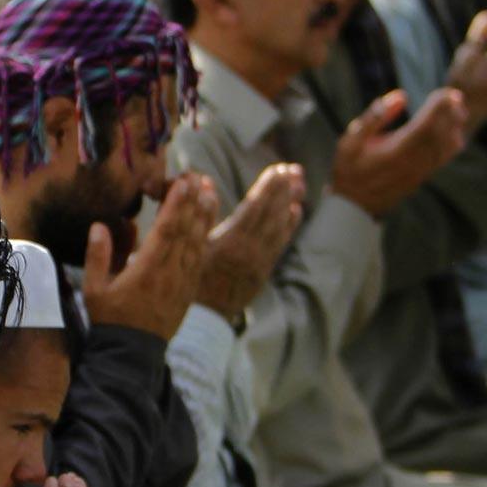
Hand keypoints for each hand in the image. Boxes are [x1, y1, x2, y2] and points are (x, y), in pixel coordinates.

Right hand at [80, 172, 218, 339]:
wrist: (133, 353)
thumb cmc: (111, 319)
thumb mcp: (95, 290)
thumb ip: (97, 256)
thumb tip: (99, 225)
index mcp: (147, 270)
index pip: (166, 231)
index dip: (176, 205)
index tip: (184, 182)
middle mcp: (170, 273)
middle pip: (186, 231)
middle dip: (193, 201)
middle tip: (198, 176)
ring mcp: (183, 281)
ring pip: (199, 242)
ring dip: (205, 215)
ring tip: (210, 190)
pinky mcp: (189, 289)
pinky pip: (201, 258)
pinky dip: (207, 236)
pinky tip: (208, 221)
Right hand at [195, 162, 304, 318]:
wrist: (200, 318)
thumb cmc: (188, 280)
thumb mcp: (187, 247)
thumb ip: (198, 214)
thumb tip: (205, 183)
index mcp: (229, 243)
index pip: (254, 208)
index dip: (267, 188)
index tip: (278, 169)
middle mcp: (248, 251)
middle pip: (271, 215)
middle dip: (283, 190)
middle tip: (293, 169)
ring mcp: (258, 262)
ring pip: (278, 228)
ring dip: (289, 203)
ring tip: (299, 183)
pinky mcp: (261, 272)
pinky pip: (279, 245)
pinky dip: (288, 226)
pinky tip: (295, 211)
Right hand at [328, 88, 465, 216]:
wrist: (353, 204)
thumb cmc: (350, 167)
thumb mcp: (350, 141)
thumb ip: (373, 118)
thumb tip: (400, 95)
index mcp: (395, 151)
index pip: (425, 126)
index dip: (439, 109)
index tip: (447, 93)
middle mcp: (411, 162)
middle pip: (440, 135)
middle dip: (450, 113)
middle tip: (454, 96)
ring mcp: (419, 172)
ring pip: (446, 148)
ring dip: (454, 127)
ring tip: (456, 109)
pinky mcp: (422, 177)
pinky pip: (443, 159)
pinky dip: (452, 142)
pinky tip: (453, 130)